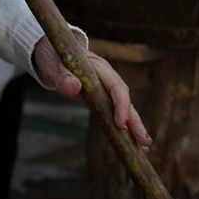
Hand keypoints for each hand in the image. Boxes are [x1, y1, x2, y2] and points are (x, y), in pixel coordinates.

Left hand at [31, 37, 152, 150]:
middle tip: (144, 142)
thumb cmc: (55, 58)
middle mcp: (108, 77)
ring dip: (135, 126)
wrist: (55, 51)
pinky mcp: (103, 97)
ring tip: (144, 147)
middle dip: (135, 121)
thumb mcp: (54, 66)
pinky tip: (132, 142)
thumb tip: (73, 87)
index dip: (121, 105)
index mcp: (99, 68)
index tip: (121, 124)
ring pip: (124, 107)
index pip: (116, 86)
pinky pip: (116, 111)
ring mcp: (106, 87)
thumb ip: (62, 77)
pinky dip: (125, 126)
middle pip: (125, 99)